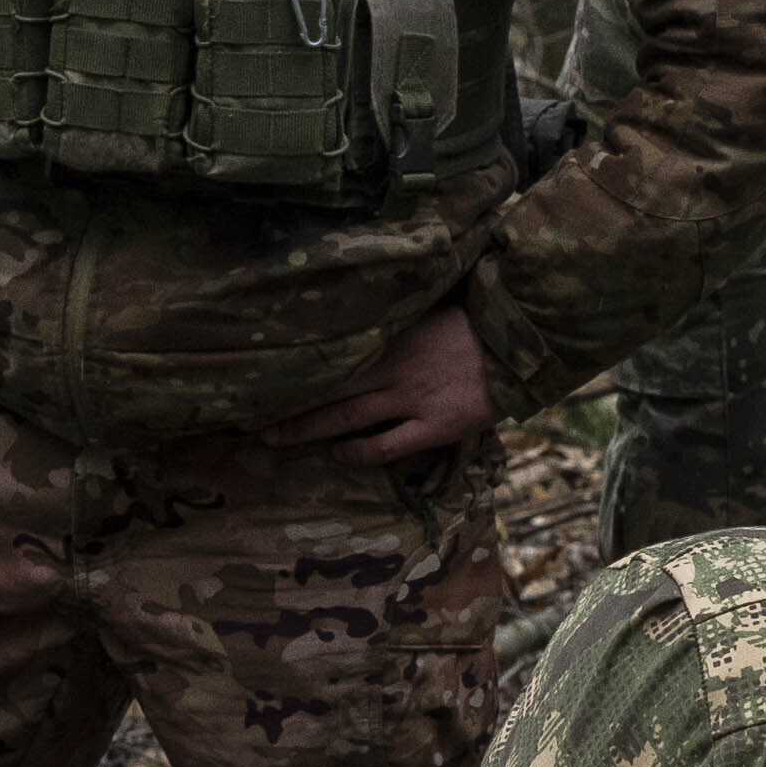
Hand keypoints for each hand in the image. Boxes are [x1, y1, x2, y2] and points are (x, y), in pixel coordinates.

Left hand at [254, 305, 494, 465]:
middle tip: (244, 415)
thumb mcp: (425, 310)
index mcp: (389, 335)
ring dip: (305, 429)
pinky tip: (337, 456)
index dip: (291, 368)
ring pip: (345, 417)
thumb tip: (347, 322)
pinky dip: (357, 453)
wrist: (522, 339)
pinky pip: (386, 446)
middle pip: (325, 388)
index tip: (257, 374)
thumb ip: (390, 322)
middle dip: (283, 403)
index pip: (328, 354)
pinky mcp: (435, 426)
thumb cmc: (474, 320)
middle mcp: (392, 368)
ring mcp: (412, 399)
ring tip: (271, 439)